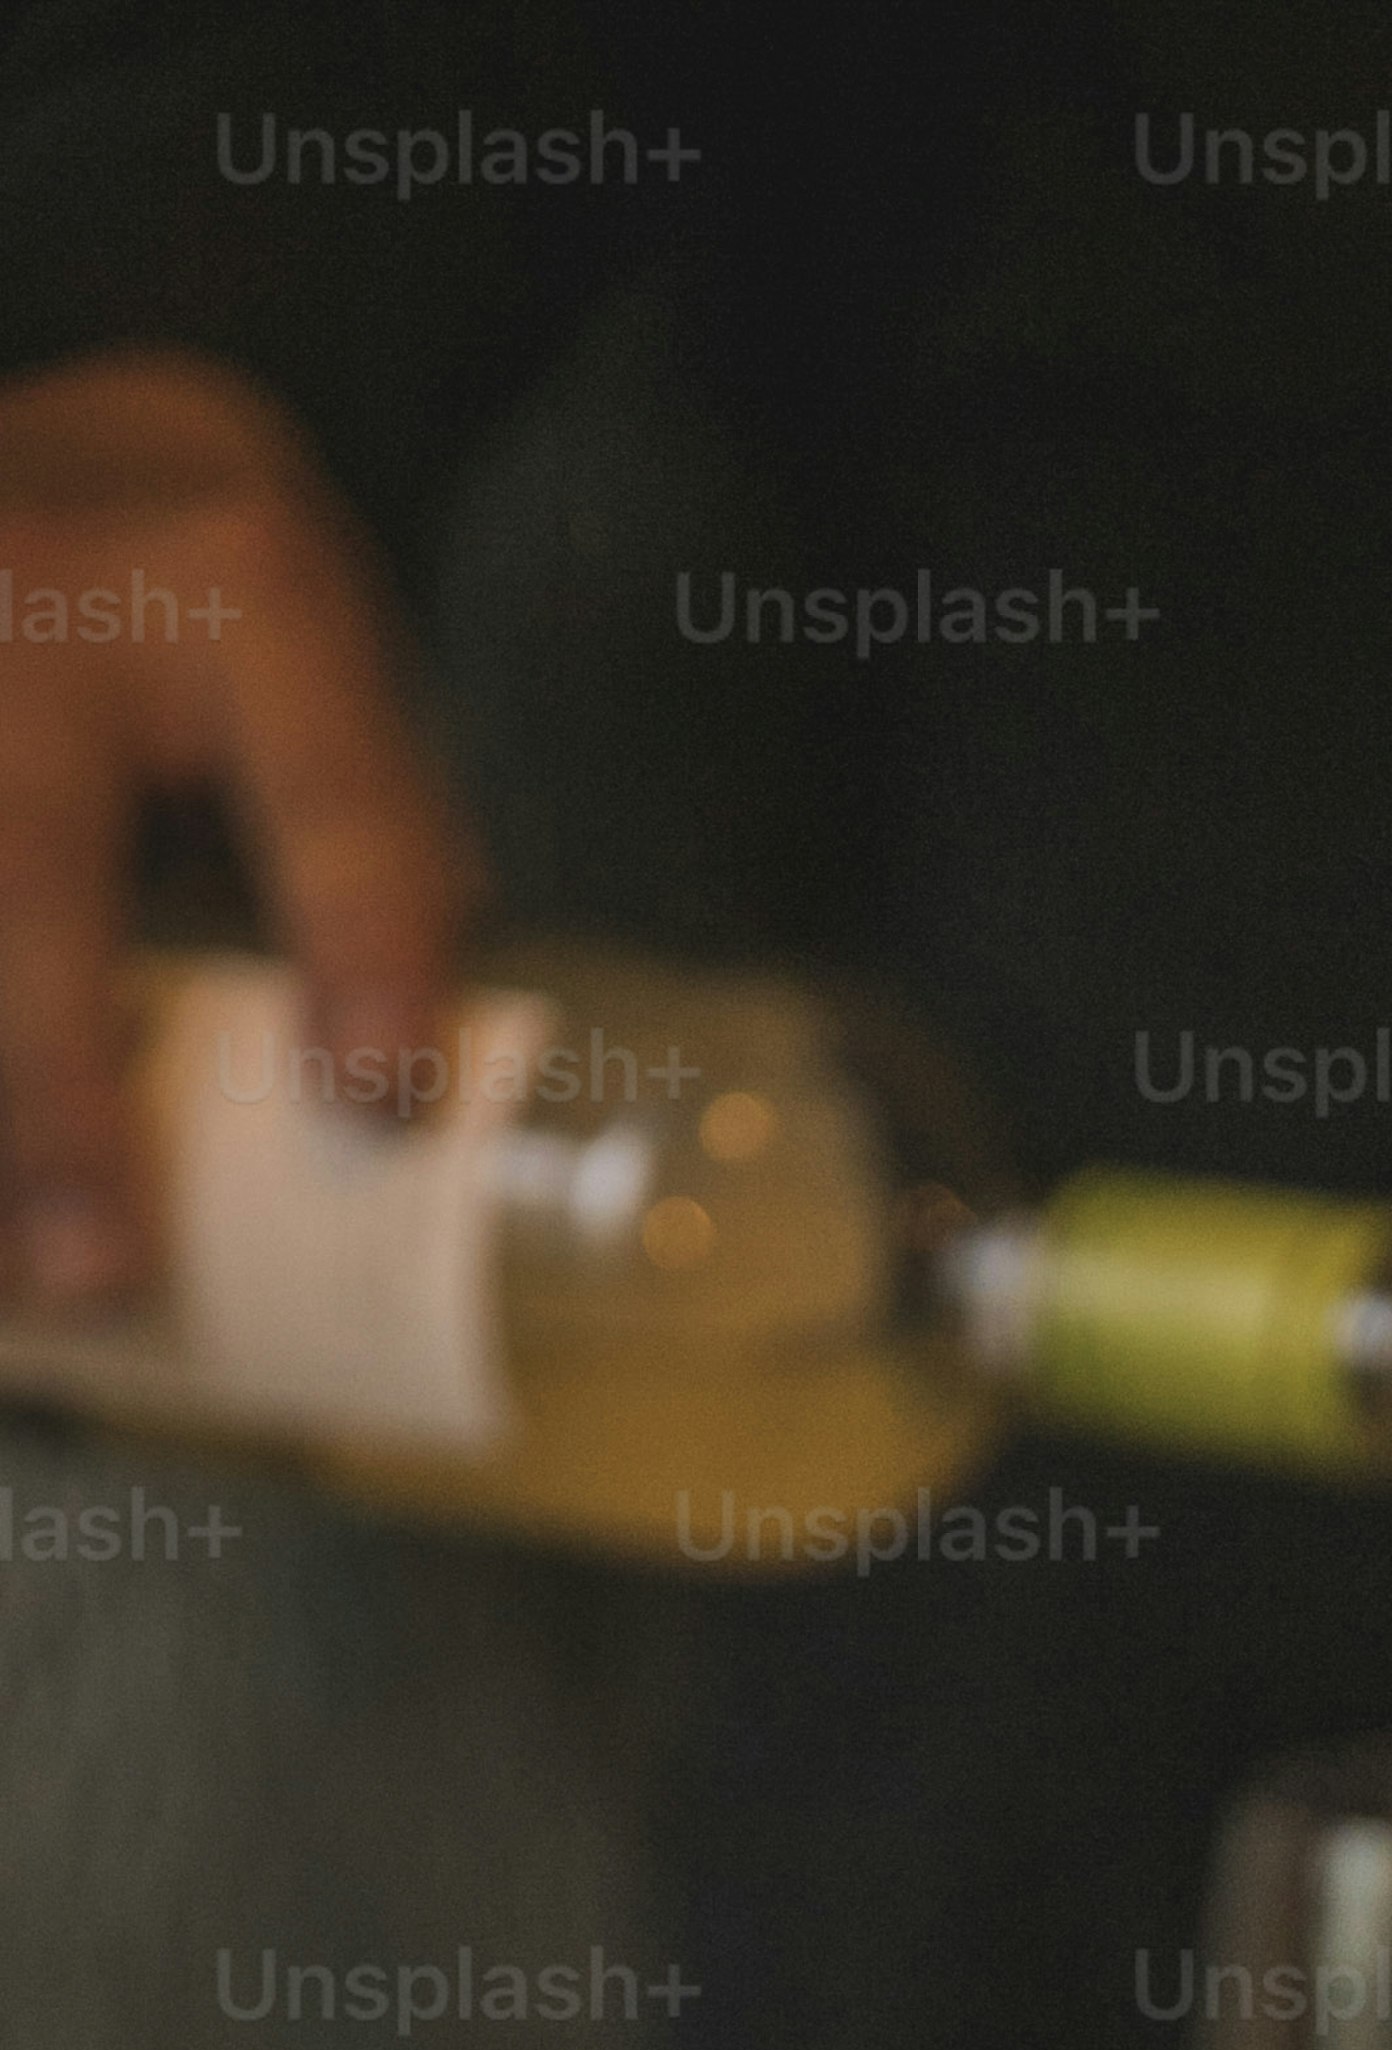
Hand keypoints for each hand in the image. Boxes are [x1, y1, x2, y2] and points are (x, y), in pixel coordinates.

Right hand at [0, 351, 471, 1303]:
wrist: (68, 461)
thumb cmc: (218, 628)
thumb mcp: (334, 693)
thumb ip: (379, 873)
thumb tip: (400, 1127)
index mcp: (239, 589)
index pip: (322, 782)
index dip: (358, 937)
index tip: (376, 1095)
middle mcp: (39, 599)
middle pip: (29, 868)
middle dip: (56, 1089)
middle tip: (97, 1273)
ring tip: (17, 1294)